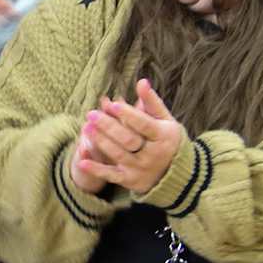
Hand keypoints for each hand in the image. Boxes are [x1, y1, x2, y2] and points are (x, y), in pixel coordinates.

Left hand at [74, 79, 185, 194]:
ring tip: (86, 127)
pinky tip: (83, 161)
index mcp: (163, 136)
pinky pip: (112, 175)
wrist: (179, 175)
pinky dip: (98, 170)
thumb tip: (142, 81)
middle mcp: (153, 154)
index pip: (144, 124)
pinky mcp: (131, 180)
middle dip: (109, 126)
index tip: (112, 103)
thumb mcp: (165, 121)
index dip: (128, 115)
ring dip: (101, 141)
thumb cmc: (167, 140)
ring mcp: (141, 169)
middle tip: (91, 114)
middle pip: (128, 139)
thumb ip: (152, 102)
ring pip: (118, 154)